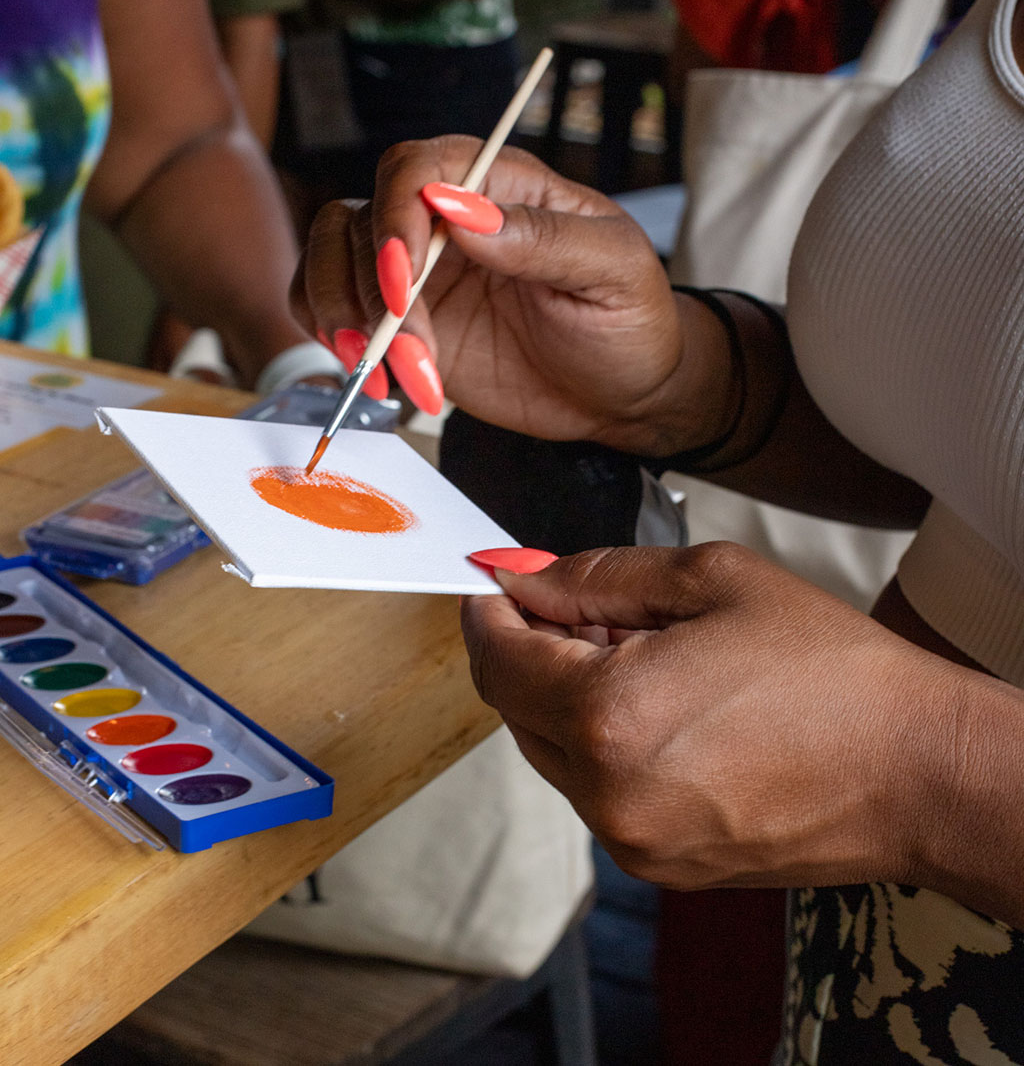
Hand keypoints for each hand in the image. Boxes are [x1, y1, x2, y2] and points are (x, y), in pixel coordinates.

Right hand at [291, 138, 731, 453]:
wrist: (624, 395)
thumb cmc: (630, 322)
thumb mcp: (612, 273)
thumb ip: (542, 237)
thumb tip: (460, 208)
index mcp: (502, 185)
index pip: (416, 167)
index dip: (395, 218)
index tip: (404, 284)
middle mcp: (448, 218)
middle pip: (363, 217)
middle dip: (372, 293)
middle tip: (415, 356)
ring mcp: (420, 270)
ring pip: (333, 258)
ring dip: (344, 318)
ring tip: (393, 378)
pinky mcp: (402, 319)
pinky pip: (331, 302)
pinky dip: (330, 335)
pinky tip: (375, 376)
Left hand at [462, 544, 964, 891]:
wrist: (915, 770)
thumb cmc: (831, 672)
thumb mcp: (709, 580)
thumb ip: (597, 577)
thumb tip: (527, 580)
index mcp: (610, 716)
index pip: (497, 659)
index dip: (487, 612)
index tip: (492, 586)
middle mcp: (606, 793)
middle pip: (514, 708)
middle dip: (531, 650)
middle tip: (583, 608)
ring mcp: (632, 841)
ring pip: (553, 752)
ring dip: (568, 698)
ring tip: (645, 658)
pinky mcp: (660, 865)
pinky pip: (596, 791)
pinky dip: (604, 745)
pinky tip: (666, 711)